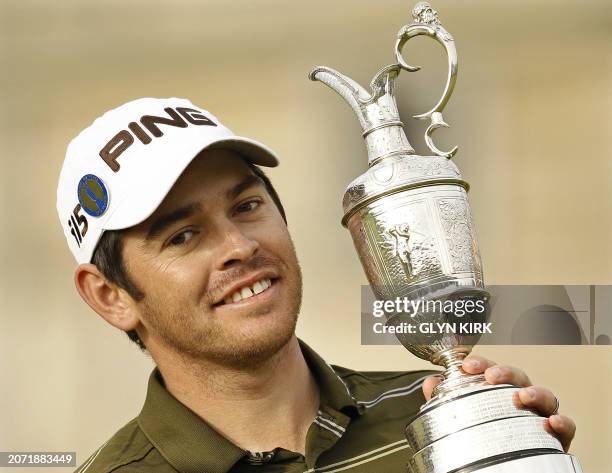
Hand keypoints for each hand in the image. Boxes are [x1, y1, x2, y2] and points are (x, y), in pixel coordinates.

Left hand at [422, 355, 575, 451]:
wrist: (508, 468)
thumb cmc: (488, 439)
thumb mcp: (462, 420)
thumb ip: (446, 402)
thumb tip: (430, 384)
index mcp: (498, 393)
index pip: (491, 371)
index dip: (481, 363)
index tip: (468, 364)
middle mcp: (520, 402)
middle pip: (518, 378)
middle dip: (505, 372)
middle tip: (492, 375)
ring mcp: (539, 417)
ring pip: (545, 396)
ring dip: (535, 392)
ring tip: (522, 396)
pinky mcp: (556, 438)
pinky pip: (566, 426)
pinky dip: (562, 422)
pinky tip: (551, 422)